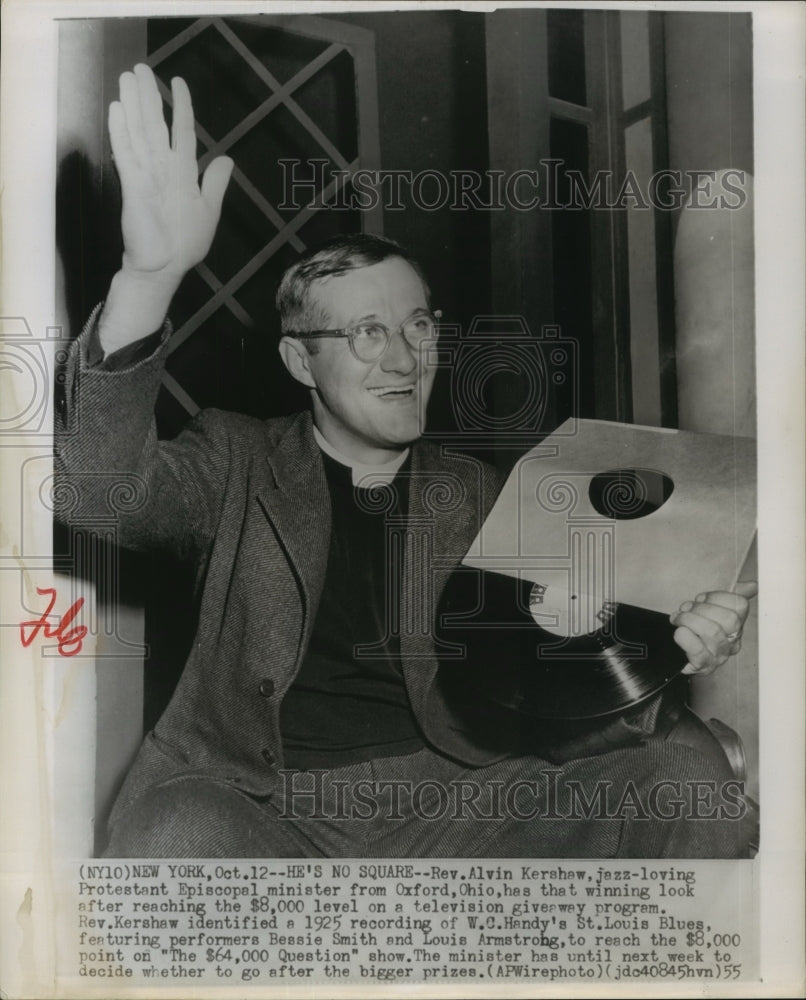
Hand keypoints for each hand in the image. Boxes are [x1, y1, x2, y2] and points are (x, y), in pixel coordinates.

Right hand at [109, 63, 232, 282]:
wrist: (165, 267)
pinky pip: (127, 155)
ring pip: (139, 132)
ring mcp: (146, 175)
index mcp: (182, 172)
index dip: (181, 106)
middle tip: (139, 69)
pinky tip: (116, 110)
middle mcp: (163, 168)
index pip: (182, 131)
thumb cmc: (185, 242)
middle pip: (155, 124)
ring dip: (132, 105)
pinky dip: (121, 132)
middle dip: (148, 96)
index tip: (178, 82)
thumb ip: (215, 183)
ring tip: (126, 79)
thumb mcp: (209, 210)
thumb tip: (227, 159)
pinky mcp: (133, 186)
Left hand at [670, 581, 757, 676]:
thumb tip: (753, 585)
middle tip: (685, 608)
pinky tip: (678, 633)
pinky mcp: (703, 666)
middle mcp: (732, 641)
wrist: (674, 654)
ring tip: (677, 619)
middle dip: (702, 608)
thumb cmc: (694, 629)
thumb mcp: (710, 609)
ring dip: (690, 620)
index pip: (740, 605)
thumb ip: (730, 597)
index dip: (718, 597)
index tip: (700, 598)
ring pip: (713, 633)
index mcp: (736, 624)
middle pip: (730, 619)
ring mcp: (719, 655)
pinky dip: (686, 638)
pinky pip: (699, 651)